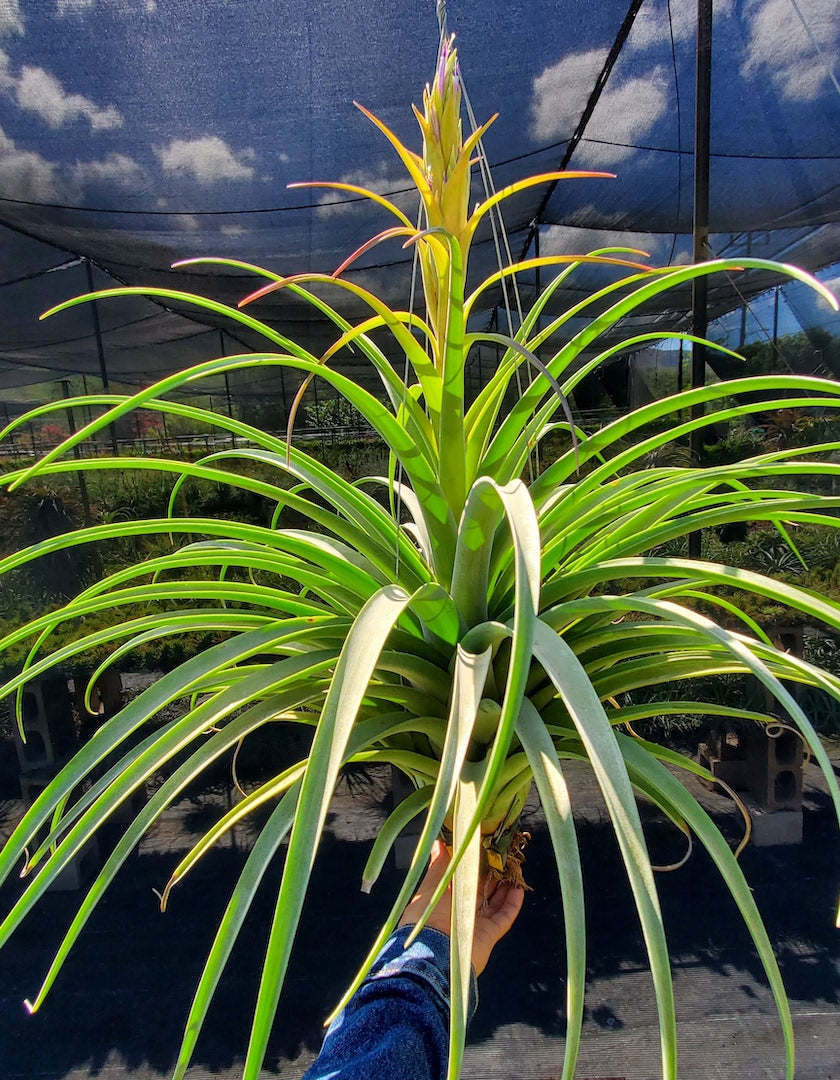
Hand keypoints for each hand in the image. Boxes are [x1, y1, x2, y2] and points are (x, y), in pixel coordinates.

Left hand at [398, 839, 524, 975]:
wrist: (433, 952)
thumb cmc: (427, 917)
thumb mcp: (431, 887)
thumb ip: (439, 867)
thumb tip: (439, 843)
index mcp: (445, 899)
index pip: (463, 879)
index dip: (474, 866)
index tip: (484, 850)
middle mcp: (461, 911)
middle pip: (481, 890)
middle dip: (493, 874)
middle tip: (504, 857)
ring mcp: (476, 923)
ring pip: (495, 902)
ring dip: (506, 887)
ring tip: (515, 869)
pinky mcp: (489, 934)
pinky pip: (504, 917)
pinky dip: (513, 904)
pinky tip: (519, 889)